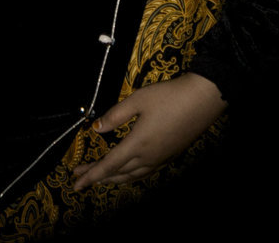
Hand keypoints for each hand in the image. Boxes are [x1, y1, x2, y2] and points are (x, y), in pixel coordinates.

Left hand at [71, 74, 225, 190]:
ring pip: (132, 176)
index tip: (75, 182)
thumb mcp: (137, 100)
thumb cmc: (169, 97)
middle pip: (118, 173)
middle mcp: (148, 157)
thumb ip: (115, 115)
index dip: (90, 175)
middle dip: (97, 177)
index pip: (108, 165)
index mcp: (137, 145)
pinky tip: (128, 172)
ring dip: (114, 179)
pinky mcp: (170, 156)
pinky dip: (130, 176)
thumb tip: (96, 128)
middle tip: (80, 178)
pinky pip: (145, 173)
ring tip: (100, 179)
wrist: (203, 100)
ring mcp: (160, 159)